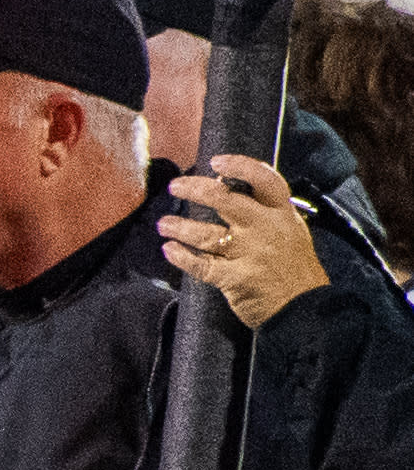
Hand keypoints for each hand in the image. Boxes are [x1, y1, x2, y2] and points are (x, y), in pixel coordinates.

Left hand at [159, 153, 327, 330]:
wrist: (305, 308)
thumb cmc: (293, 268)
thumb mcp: (290, 231)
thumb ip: (265, 211)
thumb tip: (226, 187)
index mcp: (282, 214)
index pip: (265, 180)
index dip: (240, 167)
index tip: (215, 161)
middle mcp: (266, 229)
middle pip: (227, 200)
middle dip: (196, 190)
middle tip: (175, 187)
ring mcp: (250, 254)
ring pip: (207, 234)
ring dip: (180, 226)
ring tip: (163, 223)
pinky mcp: (235, 279)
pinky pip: (201, 265)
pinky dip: (182, 257)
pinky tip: (169, 250)